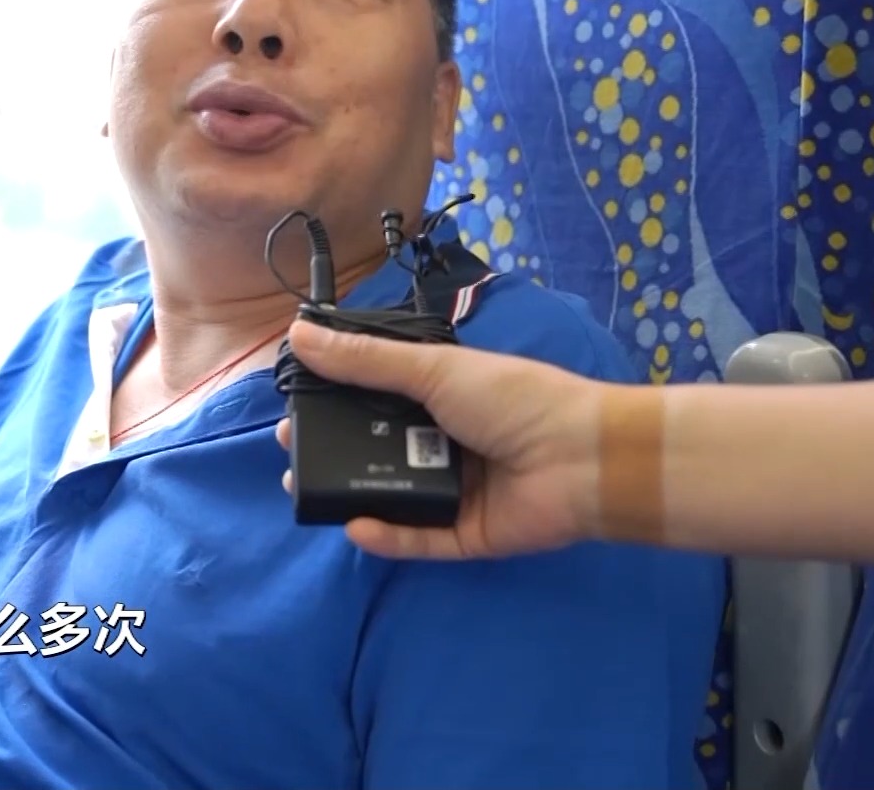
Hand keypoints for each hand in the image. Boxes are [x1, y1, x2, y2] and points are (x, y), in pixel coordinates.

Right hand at [276, 319, 625, 558]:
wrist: (582, 456)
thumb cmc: (513, 399)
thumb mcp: (433, 369)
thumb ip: (365, 359)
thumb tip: (297, 334)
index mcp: (441, 396)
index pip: (376, 396)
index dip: (335, 400)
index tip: (293, 401)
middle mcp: (445, 442)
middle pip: (377, 448)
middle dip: (331, 449)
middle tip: (292, 447)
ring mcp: (455, 491)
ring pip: (391, 496)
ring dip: (350, 492)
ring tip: (305, 486)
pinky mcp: (467, 535)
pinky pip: (419, 539)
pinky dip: (387, 535)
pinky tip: (355, 526)